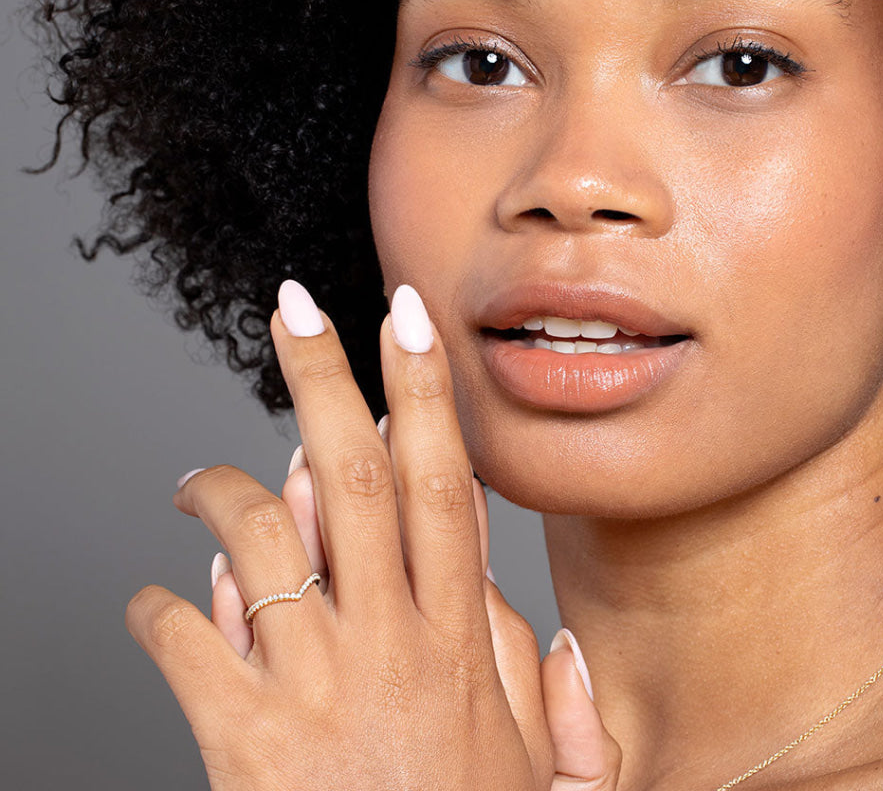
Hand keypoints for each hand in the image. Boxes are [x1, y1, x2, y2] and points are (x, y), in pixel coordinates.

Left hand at [125, 281, 619, 789]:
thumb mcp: (547, 784)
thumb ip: (558, 702)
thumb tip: (556, 633)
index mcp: (461, 640)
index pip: (445, 483)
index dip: (425, 394)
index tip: (405, 321)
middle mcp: (390, 641)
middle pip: (351, 476)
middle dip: (324, 378)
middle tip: (296, 307)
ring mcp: (316, 684)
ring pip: (262, 539)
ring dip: (218, 489)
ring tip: (195, 480)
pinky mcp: (245, 739)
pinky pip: (188, 642)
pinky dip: (161, 609)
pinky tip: (157, 601)